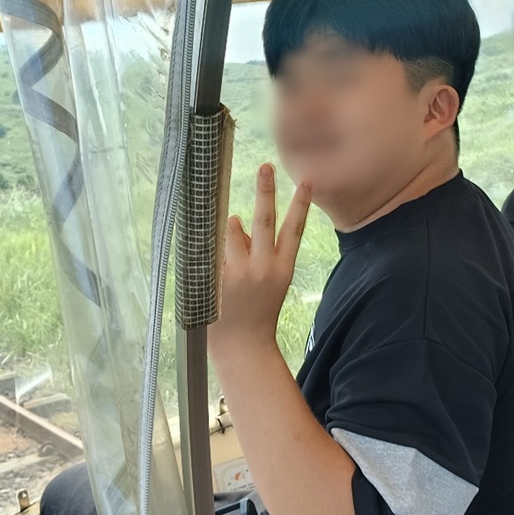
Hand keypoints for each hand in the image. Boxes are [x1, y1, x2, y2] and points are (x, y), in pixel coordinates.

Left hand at [208, 164, 312, 367]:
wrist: (243, 347)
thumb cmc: (256, 314)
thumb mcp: (271, 284)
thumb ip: (259, 253)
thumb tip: (238, 223)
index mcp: (283, 269)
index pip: (295, 229)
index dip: (300, 204)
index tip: (306, 181)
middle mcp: (264, 266)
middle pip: (264, 219)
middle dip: (265, 191)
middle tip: (265, 167)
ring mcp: (240, 271)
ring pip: (233, 231)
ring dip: (229, 225)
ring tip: (227, 225)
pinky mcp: (219, 277)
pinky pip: (213, 248)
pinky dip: (210, 244)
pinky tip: (207, 246)